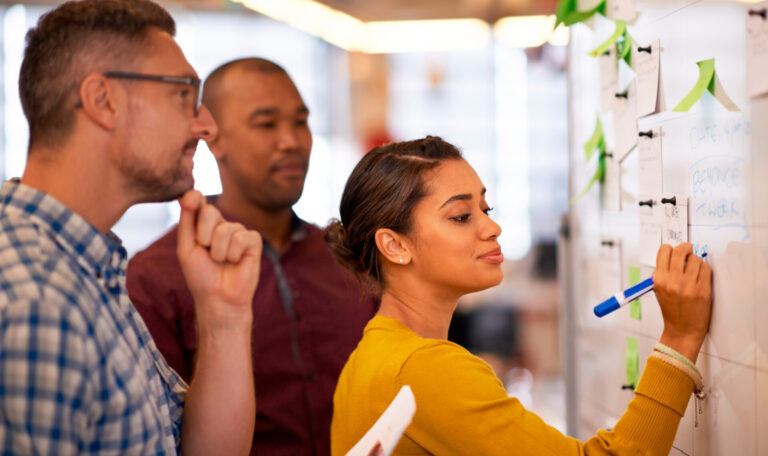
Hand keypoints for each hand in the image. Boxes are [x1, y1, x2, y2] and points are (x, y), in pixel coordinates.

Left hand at [176, 190, 262, 325]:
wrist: (218, 298)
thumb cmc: (201, 275)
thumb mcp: (186, 248)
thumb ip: (186, 221)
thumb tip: (187, 195)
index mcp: (203, 224)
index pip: (198, 201)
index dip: (194, 197)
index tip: (190, 198)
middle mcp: (221, 224)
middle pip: (209, 211)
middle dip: (203, 236)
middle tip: (207, 253)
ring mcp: (238, 231)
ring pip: (225, 229)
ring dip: (218, 252)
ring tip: (221, 262)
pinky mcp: (253, 241)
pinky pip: (240, 238)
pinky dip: (233, 255)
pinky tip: (235, 262)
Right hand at [653, 242, 711, 362]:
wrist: (683, 330)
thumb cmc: (672, 310)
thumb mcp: (659, 291)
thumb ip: (663, 273)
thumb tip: (672, 255)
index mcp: (659, 280)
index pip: (664, 251)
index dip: (670, 248)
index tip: (674, 250)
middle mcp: (673, 282)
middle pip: (680, 250)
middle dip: (685, 248)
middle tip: (688, 251)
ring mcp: (689, 286)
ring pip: (695, 258)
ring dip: (696, 261)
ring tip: (694, 269)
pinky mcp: (703, 290)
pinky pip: (706, 269)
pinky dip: (704, 269)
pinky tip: (700, 276)